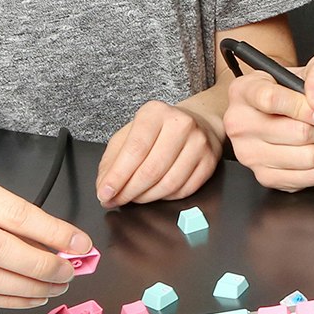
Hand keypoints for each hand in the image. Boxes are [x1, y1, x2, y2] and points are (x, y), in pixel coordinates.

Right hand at [0, 164, 92, 306]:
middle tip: (69, 272)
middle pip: (0, 250)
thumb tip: (55, 239)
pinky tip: (27, 297)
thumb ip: (5, 209)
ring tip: (53, 287)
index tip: (80, 244)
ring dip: (27, 288)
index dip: (52, 232)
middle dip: (42, 266)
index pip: (14, 213)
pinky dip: (5, 300)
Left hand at [96, 100, 222, 206]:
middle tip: (117, 200)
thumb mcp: (129, 134)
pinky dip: (165, 198)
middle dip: (129, 192)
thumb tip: (104, 188)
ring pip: (169, 184)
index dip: (117, 177)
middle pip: (151, 170)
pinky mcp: (209, 161)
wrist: (196, 121)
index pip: (135, 150)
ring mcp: (199, 143)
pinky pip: (184, 190)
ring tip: (135, 197)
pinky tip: (156, 193)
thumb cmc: (157, 130)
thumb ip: (112, 160)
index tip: (104, 194)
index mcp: (155, 113)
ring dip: (146, 198)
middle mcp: (180, 124)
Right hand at [224, 55, 313, 190]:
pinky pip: (312, 176)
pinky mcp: (265, 177)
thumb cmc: (300, 90)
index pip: (270, 100)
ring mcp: (249, 154)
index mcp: (244, 90)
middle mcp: (239, 123)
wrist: (294, 111)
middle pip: (296, 133)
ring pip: (308, 157)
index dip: (304, 107)